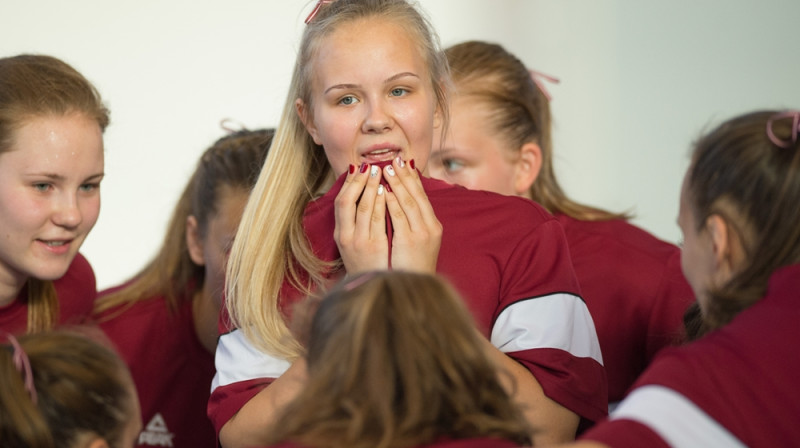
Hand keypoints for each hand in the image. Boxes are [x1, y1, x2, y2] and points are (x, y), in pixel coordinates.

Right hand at [334, 163, 388, 273]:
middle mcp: (347, 238)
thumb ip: (357, 223)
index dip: (349, 184)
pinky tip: (387, 192)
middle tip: (370, 166)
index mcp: (341, 235)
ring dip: (371, 188)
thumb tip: (362, 196)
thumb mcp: (355, 244)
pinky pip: (377, 221)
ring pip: (364, 209)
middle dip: (360, 182)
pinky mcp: (375, 248)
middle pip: (349, 203)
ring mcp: (360, 243)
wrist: (374, 288)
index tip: (357, 169)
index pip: (341, 203)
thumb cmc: (367, 265)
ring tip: (380, 172)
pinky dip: (381, 204)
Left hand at [383, 157, 441, 272]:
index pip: (423, 196)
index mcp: (434, 226)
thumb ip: (414, 225)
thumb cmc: (414, 268)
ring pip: (408, 201)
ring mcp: (421, 233)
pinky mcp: (410, 240)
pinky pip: (398, 216)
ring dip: (397, 183)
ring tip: (386, 169)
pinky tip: (382, 190)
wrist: (417, 288)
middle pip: (417, 195)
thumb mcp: (420, 244)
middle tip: (395, 159)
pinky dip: (391, 201)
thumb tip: (402, 205)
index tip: (404, 164)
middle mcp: (430, 227)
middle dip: (405, 176)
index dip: (413, 179)